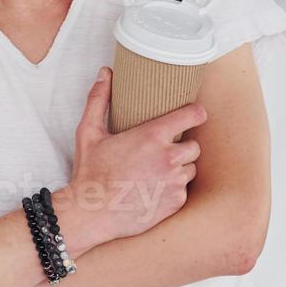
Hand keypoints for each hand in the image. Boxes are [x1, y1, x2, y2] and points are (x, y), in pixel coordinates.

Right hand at [64, 66, 204, 242]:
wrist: (92, 213)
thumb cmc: (90, 172)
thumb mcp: (89, 132)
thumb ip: (98, 100)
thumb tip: (105, 73)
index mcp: (152, 136)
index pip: (192, 116)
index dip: (196, 113)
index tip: (194, 114)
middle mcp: (169, 158)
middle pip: (195, 145)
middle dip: (183, 146)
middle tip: (164, 151)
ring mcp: (174, 182)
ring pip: (191, 169)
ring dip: (180, 168)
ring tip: (158, 171)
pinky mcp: (175, 202)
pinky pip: (184, 190)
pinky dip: (174, 189)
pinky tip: (155, 189)